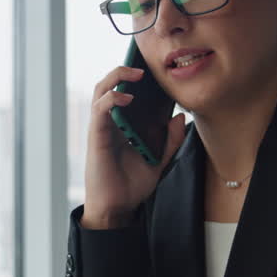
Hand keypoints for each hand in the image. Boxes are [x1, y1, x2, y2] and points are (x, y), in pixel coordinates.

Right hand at [81, 66, 185, 229]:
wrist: (117, 208)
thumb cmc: (131, 186)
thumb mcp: (159, 161)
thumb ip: (169, 141)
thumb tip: (180, 117)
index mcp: (120, 126)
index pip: (121, 93)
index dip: (131, 78)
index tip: (151, 70)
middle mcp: (108, 123)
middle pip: (107, 85)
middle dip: (123, 70)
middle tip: (144, 68)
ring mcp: (100, 128)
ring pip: (99, 90)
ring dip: (116, 77)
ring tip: (136, 74)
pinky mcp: (96, 136)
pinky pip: (100, 109)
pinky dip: (112, 99)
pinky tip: (127, 98)